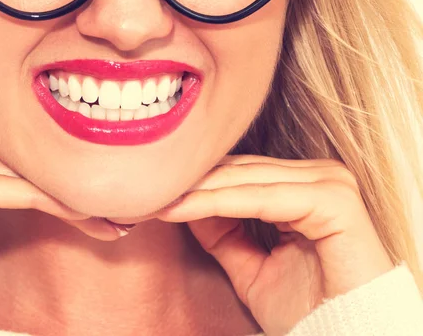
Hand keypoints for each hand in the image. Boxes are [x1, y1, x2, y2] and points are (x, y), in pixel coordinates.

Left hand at [152, 154, 394, 335]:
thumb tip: (184, 202)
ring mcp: (331, 184)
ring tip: (159, 198)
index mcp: (307, 186)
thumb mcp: (250, 267)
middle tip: (147, 190)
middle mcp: (322, 176)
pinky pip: (264, 197)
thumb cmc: (307, 311)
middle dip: (193, 184)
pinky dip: (220, 202)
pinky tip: (185, 207)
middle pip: (241, 171)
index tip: (156, 192)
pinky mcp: (335, 200)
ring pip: (248, 181)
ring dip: (199, 191)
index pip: (242, 172)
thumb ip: (222, 233)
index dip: (198, 183)